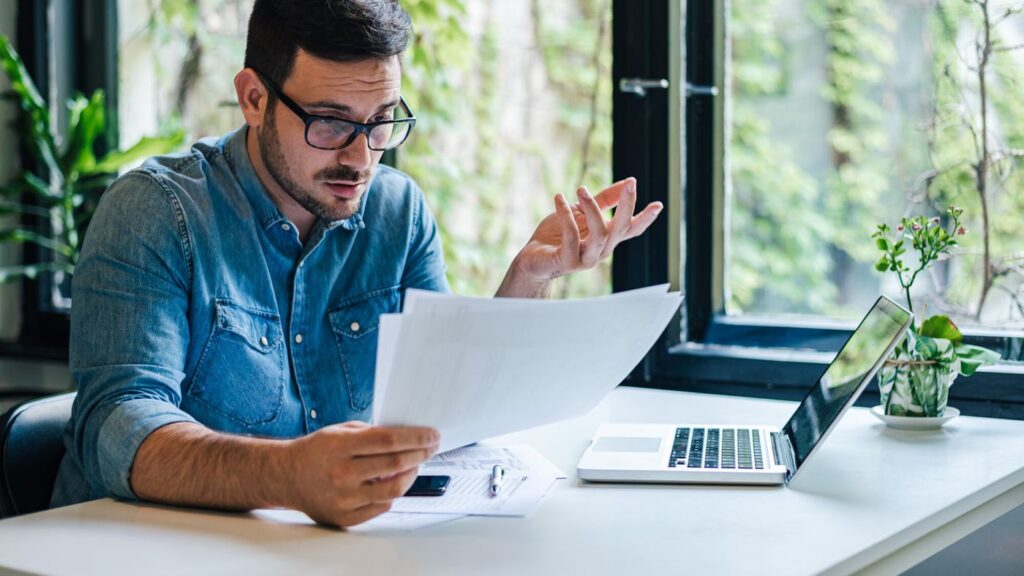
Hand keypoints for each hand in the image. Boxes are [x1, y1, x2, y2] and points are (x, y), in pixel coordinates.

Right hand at [285, 421, 439, 526]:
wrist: (286, 476)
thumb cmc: (315, 451)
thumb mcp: (339, 431)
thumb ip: (371, 433)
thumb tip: (408, 437)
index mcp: (339, 446)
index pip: (389, 441)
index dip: (416, 437)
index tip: (432, 435)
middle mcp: (341, 473)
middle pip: (396, 464)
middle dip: (421, 453)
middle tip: (431, 447)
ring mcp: (343, 498)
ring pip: (394, 490)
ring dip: (412, 475)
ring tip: (415, 465)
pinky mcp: (344, 517)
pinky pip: (382, 506)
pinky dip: (393, 493)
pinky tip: (393, 482)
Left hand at [497, 177, 662, 296]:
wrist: (531, 259)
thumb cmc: (557, 235)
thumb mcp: (581, 212)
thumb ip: (603, 200)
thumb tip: (627, 182)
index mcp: (606, 239)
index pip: (631, 230)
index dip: (645, 219)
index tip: (659, 204)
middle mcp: (600, 251)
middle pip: (621, 230)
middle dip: (627, 206)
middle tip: (630, 184)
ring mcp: (585, 259)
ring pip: (600, 234)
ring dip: (592, 209)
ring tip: (580, 189)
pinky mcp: (567, 261)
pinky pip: (572, 236)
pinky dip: (566, 214)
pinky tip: (559, 199)